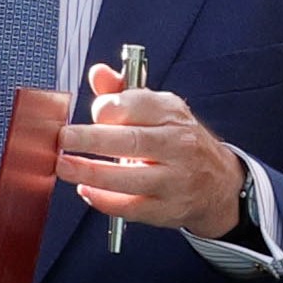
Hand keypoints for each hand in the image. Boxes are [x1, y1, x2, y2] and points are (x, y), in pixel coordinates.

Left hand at [57, 62, 247, 239]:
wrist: (218, 183)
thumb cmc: (176, 142)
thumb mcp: (157, 111)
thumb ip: (122, 92)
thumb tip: (98, 73)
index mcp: (172, 114)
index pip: (138, 105)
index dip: (109, 108)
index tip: (93, 113)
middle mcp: (178, 145)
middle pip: (131, 141)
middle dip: (92, 139)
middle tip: (64, 138)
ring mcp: (175, 179)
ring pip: (129, 177)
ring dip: (91, 172)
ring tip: (64, 166)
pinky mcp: (167, 209)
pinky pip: (131, 206)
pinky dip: (104, 200)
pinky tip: (85, 190)